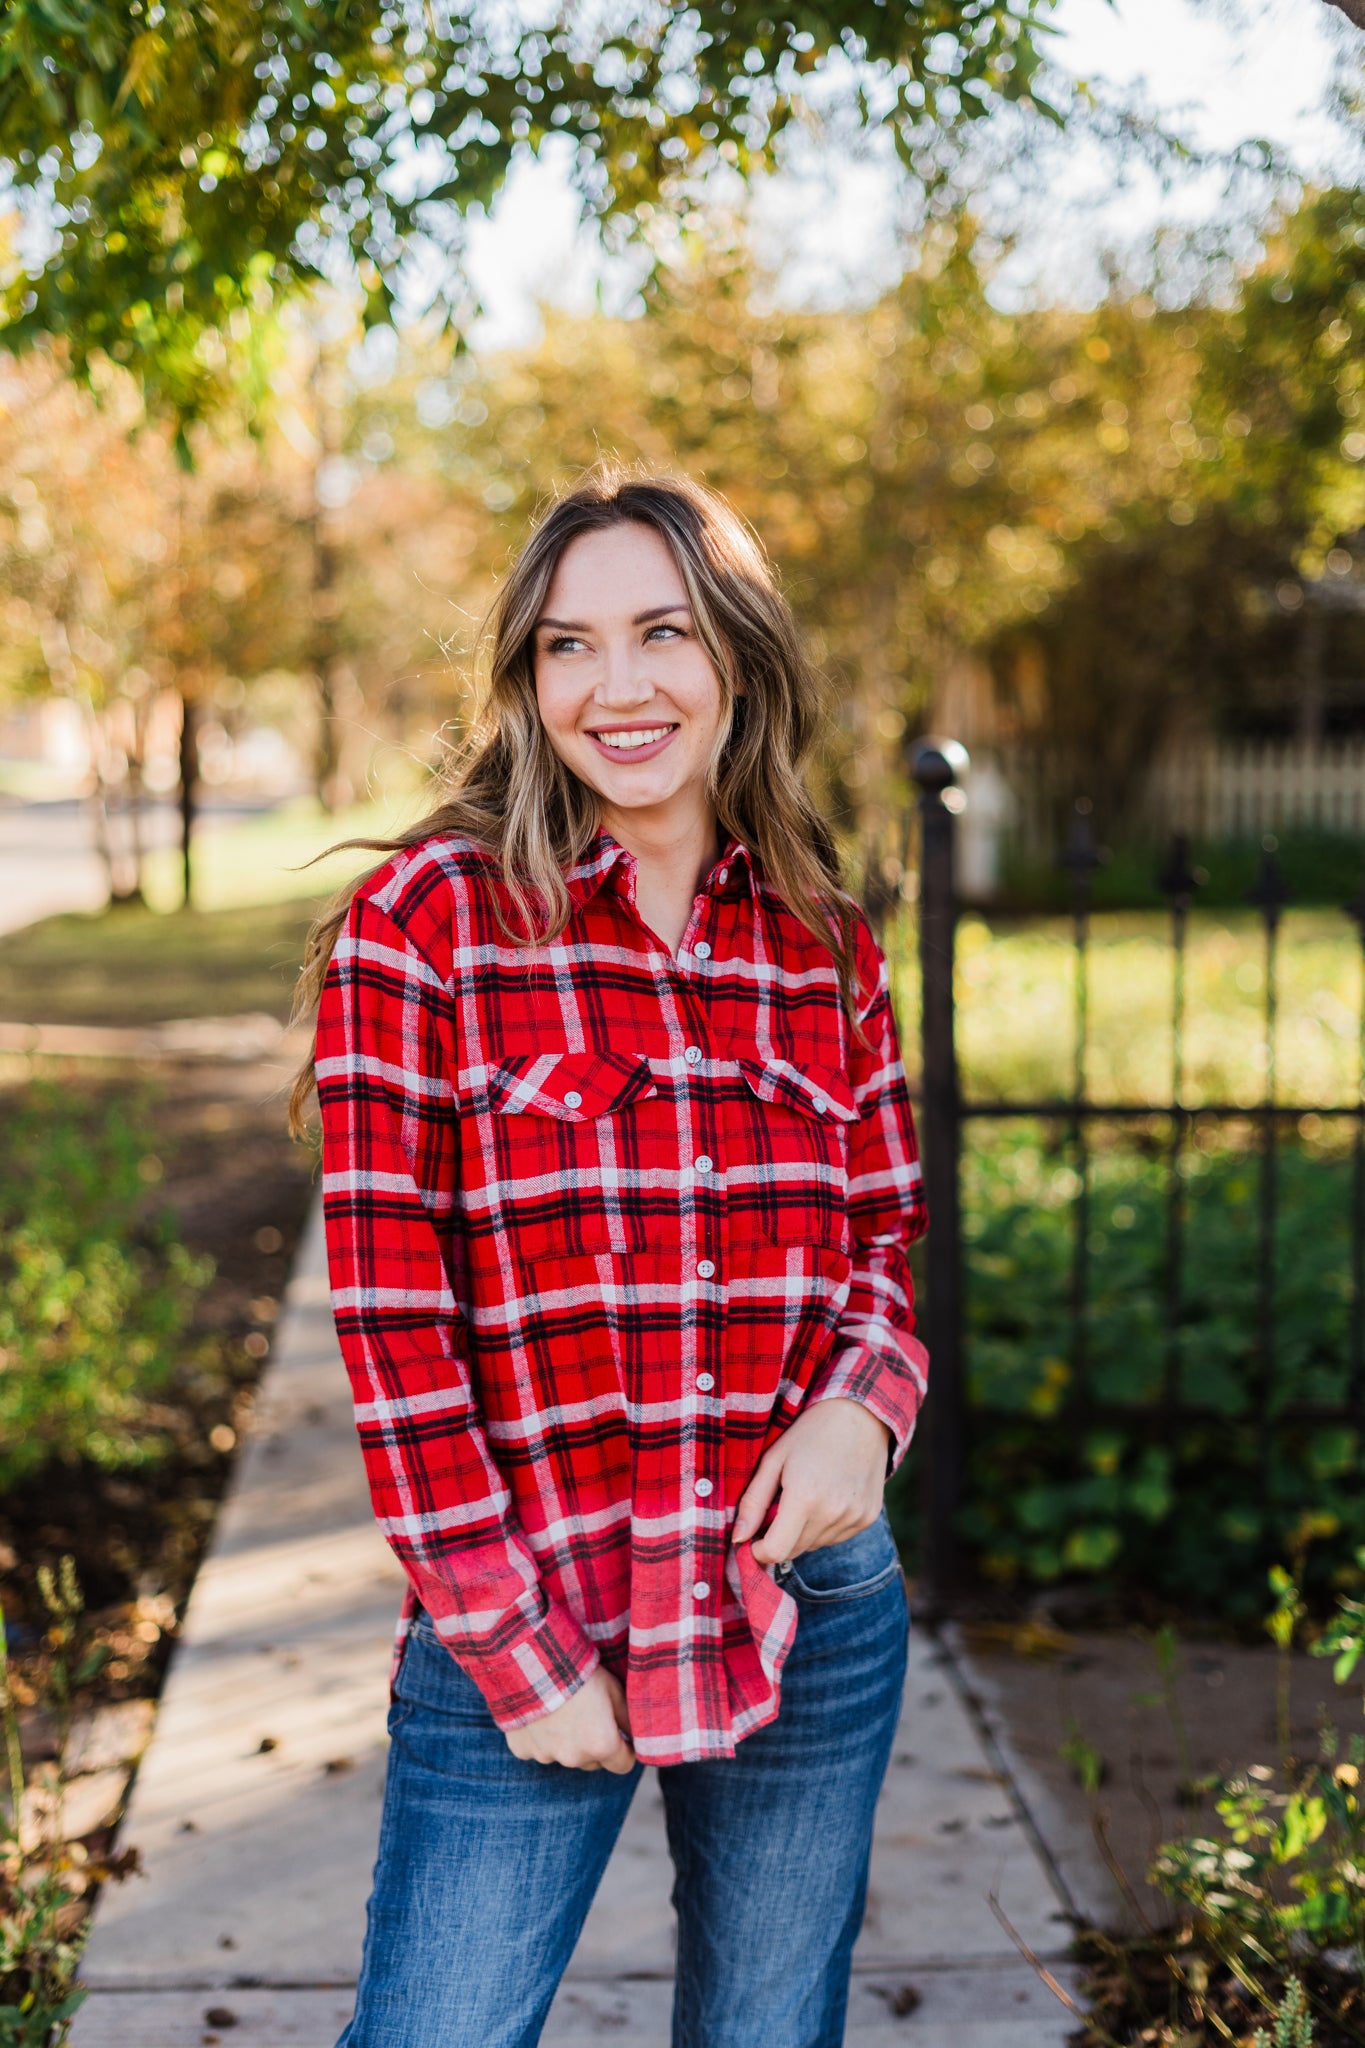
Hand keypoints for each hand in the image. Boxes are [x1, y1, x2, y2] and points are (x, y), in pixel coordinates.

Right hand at [504, 1666, 635, 1773]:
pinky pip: (536, 1749)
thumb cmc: (579, 1673)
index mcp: (601, 1746)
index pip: (623, 1765)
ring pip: (565, 1755)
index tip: (621, 1734)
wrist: (533, 1661)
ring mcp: (545, 1755)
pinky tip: (540, 1713)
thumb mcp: (614, 1690)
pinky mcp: (522, 1749)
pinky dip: (540, 1737)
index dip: (625, 1749)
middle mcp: (574, 1758)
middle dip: (594, 1744)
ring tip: (562, 1710)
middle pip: (593, 1761)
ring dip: (567, 1741)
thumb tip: (638, 1736)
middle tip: (588, 1714)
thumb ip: (629, 1719)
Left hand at [734, 1399, 890, 1568]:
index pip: (776, 1551)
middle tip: (778, 1508)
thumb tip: (738, 1538)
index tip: (752, 1539)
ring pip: (814, 1546)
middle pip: (794, 1551)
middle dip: (779, 1538)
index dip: (758, 1551)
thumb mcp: (773, 1459)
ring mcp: (854, 1517)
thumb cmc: (810, 1433)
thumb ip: (753, 1501)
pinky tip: (826, 1498)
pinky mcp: (867, 1518)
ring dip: (802, 1533)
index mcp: (805, 1497)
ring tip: (806, 1496)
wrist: (860, 1416)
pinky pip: (835, 1538)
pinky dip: (824, 1527)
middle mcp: (833, 1513)